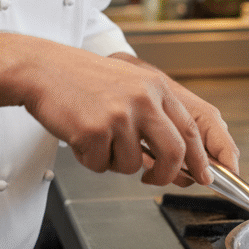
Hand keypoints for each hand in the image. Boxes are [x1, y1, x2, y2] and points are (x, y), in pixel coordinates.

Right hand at [18, 46, 238, 187]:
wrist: (44, 69)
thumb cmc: (82, 79)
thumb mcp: (129, 83)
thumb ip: (154, 112)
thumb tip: (177, 153)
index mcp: (155, 87)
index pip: (190, 130)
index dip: (199, 159)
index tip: (204, 176)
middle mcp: (142, 99)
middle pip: (173, 153)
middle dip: (166, 175)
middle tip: (153, 179)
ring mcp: (119, 115)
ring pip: (132, 165)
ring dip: (114, 161)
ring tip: (97, 137)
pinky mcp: (94, 130)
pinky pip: (101, 165)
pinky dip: (91, 159)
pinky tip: (80, 135)